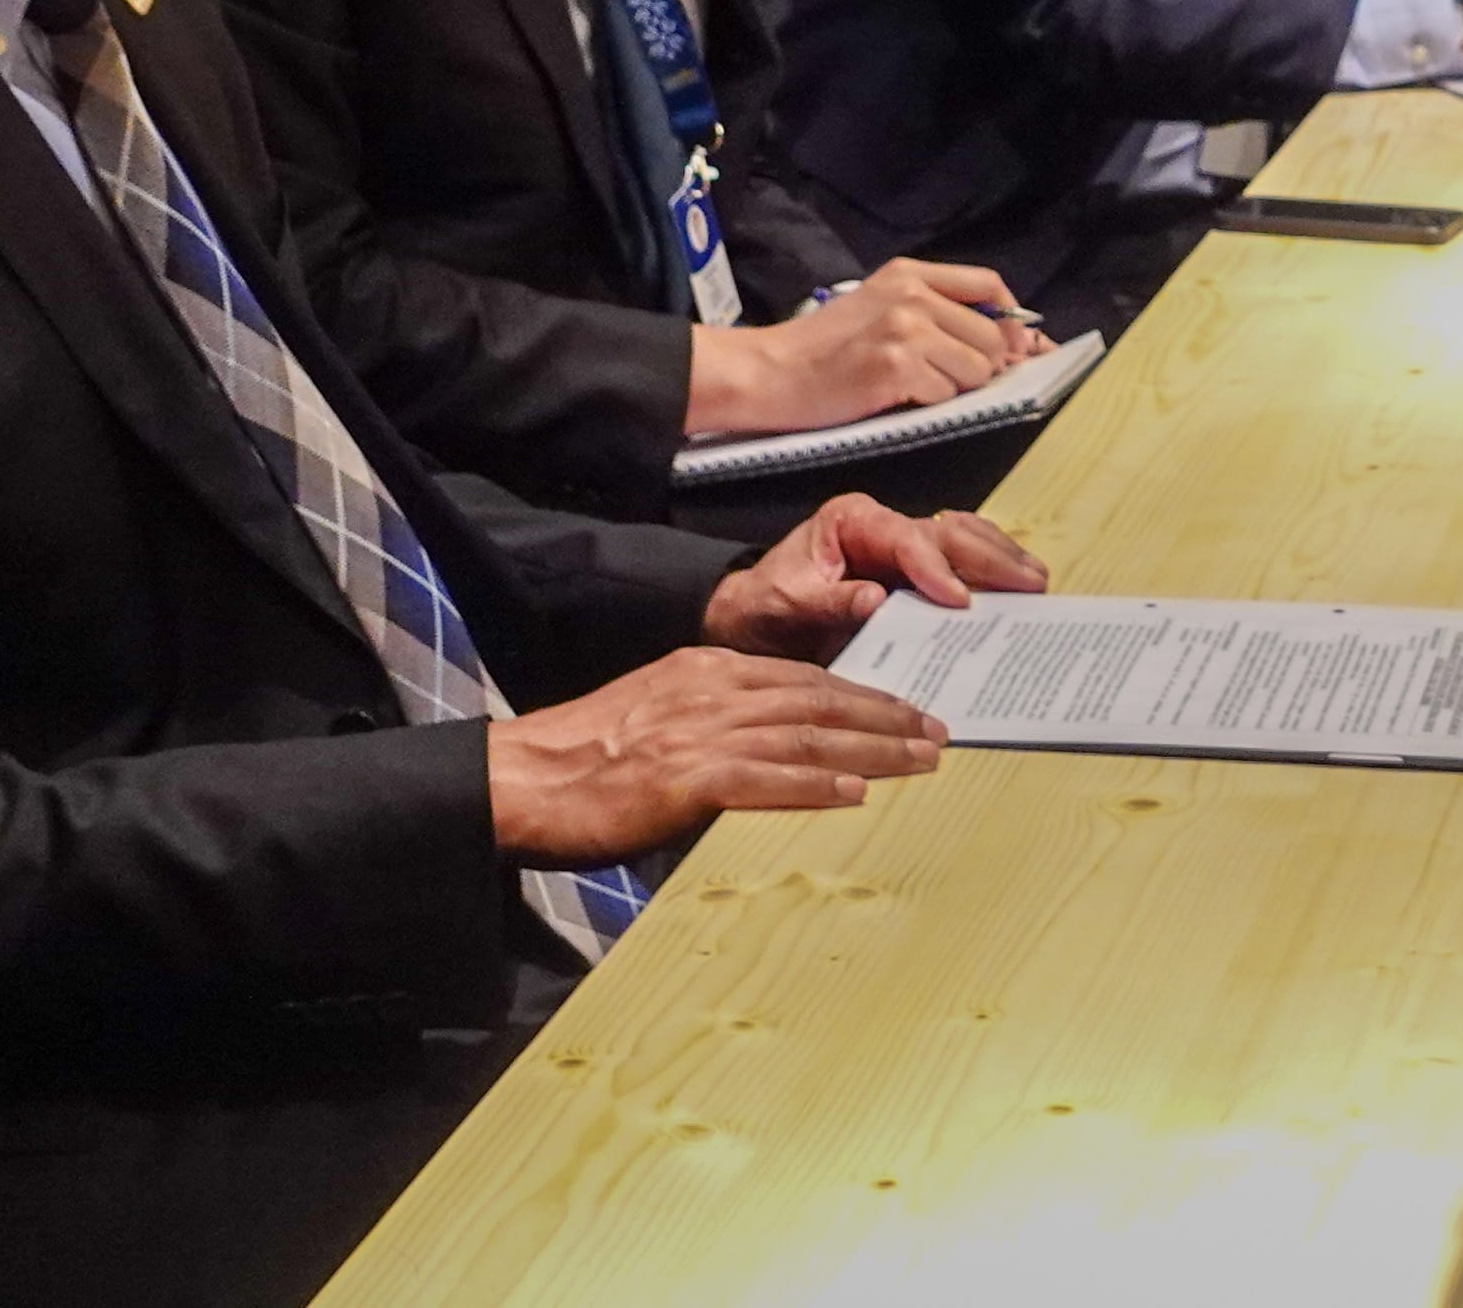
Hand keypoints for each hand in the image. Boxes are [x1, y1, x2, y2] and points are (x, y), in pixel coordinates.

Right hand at [488, 647, 948, 863]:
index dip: (863, 695)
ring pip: (808, 737)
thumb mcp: (662, 711)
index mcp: (709, 669)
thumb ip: (720, 717)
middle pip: (821, 701)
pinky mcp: (686, 778)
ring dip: (872, 750)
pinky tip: (855, 793)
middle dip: (887, 717)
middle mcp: (714, 692)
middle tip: (937, 733)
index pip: (805, 678)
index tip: (906, 710)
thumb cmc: (589, 754)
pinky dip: (816, 786)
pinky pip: (767, 780)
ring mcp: (702, 733)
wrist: (524, 778)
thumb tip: (778, 746)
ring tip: (921, 761)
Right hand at [687, 259, 1043, 434]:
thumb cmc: (825, 346)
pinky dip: (929, 402)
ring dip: (955, 387)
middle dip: (984, 364)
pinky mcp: (896, 367)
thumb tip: (1011, 341)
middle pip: (992, 333)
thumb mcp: (880, 305)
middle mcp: (912, 294)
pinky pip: (946, 393)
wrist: (771, 371)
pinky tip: (897, 396)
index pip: (989, 285)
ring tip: (914, 385)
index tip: (1012, 347)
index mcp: (910, 273)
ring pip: (976, 368)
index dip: (1011, 319)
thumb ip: (937, 311)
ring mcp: (905, 329)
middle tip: (948, 377)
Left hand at [704, 489, 1050, 658]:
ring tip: (1035, 583)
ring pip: (964, 538)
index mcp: (852, 521)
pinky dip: (993, 565)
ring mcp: (903, 542)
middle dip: (990, 559)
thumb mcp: (786, 606)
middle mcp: (884, 524)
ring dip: (1002, 559)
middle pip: (947, 533)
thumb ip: (829, 603)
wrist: (755, 616)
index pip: (905, 539)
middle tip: (1026, 586)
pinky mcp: (916, 566)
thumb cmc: (767, 607)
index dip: (935, 568)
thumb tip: (874, 598)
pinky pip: (963, 555)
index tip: (959, 600)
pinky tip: (1018, 581)